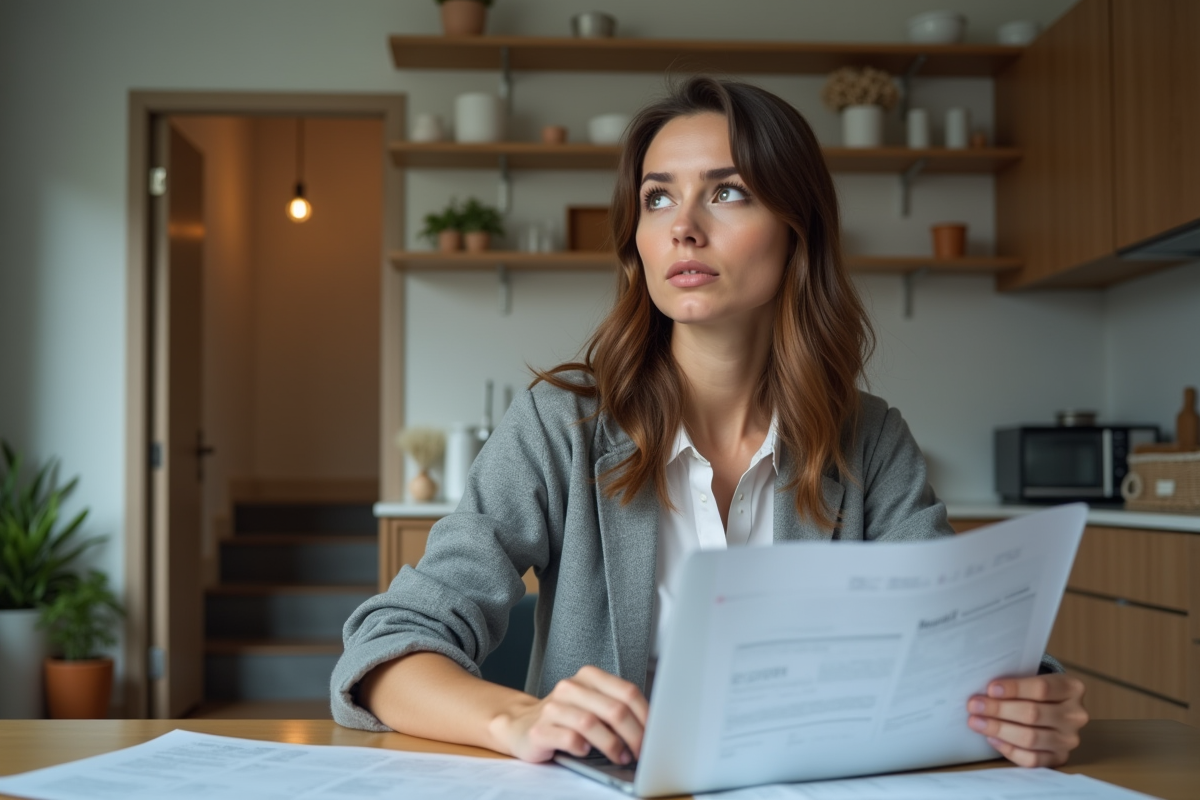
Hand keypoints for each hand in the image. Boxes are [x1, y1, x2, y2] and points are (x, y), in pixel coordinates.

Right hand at [488, 665, 648, 764]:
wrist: (521, 725)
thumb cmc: (566, 718)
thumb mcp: (593, 705)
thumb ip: (617, 709)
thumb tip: (650, 729)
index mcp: (589, 677)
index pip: (627, 692)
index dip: (646, 716)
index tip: (655, 736)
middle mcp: (570, 688)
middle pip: (614, 709)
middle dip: (634, 735)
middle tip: (640, 752)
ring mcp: (553, 707)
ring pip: (591, 723)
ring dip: (612, 745)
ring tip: (620, 757)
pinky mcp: (539, 729)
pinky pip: (568, 738)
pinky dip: (582, 747)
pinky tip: (586, 752)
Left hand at [967, 674, 1087, 766]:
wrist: (1050, 708)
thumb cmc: (1034, 690)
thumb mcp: (1031, 677)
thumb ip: (1015, 681)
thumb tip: (984, 691)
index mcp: (1072, 688)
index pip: (1042, 688)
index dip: (1014, 689)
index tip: (990, 689)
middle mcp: (1075, 715)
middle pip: (1033, 714)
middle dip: (999, 710)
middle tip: (974, 706)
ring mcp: (1069, 740)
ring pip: (1031, 738)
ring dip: (999, 730)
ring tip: (976, 722)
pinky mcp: (1059, 758)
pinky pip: (1032, 759)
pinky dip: (1009, 750)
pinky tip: (992, 739)